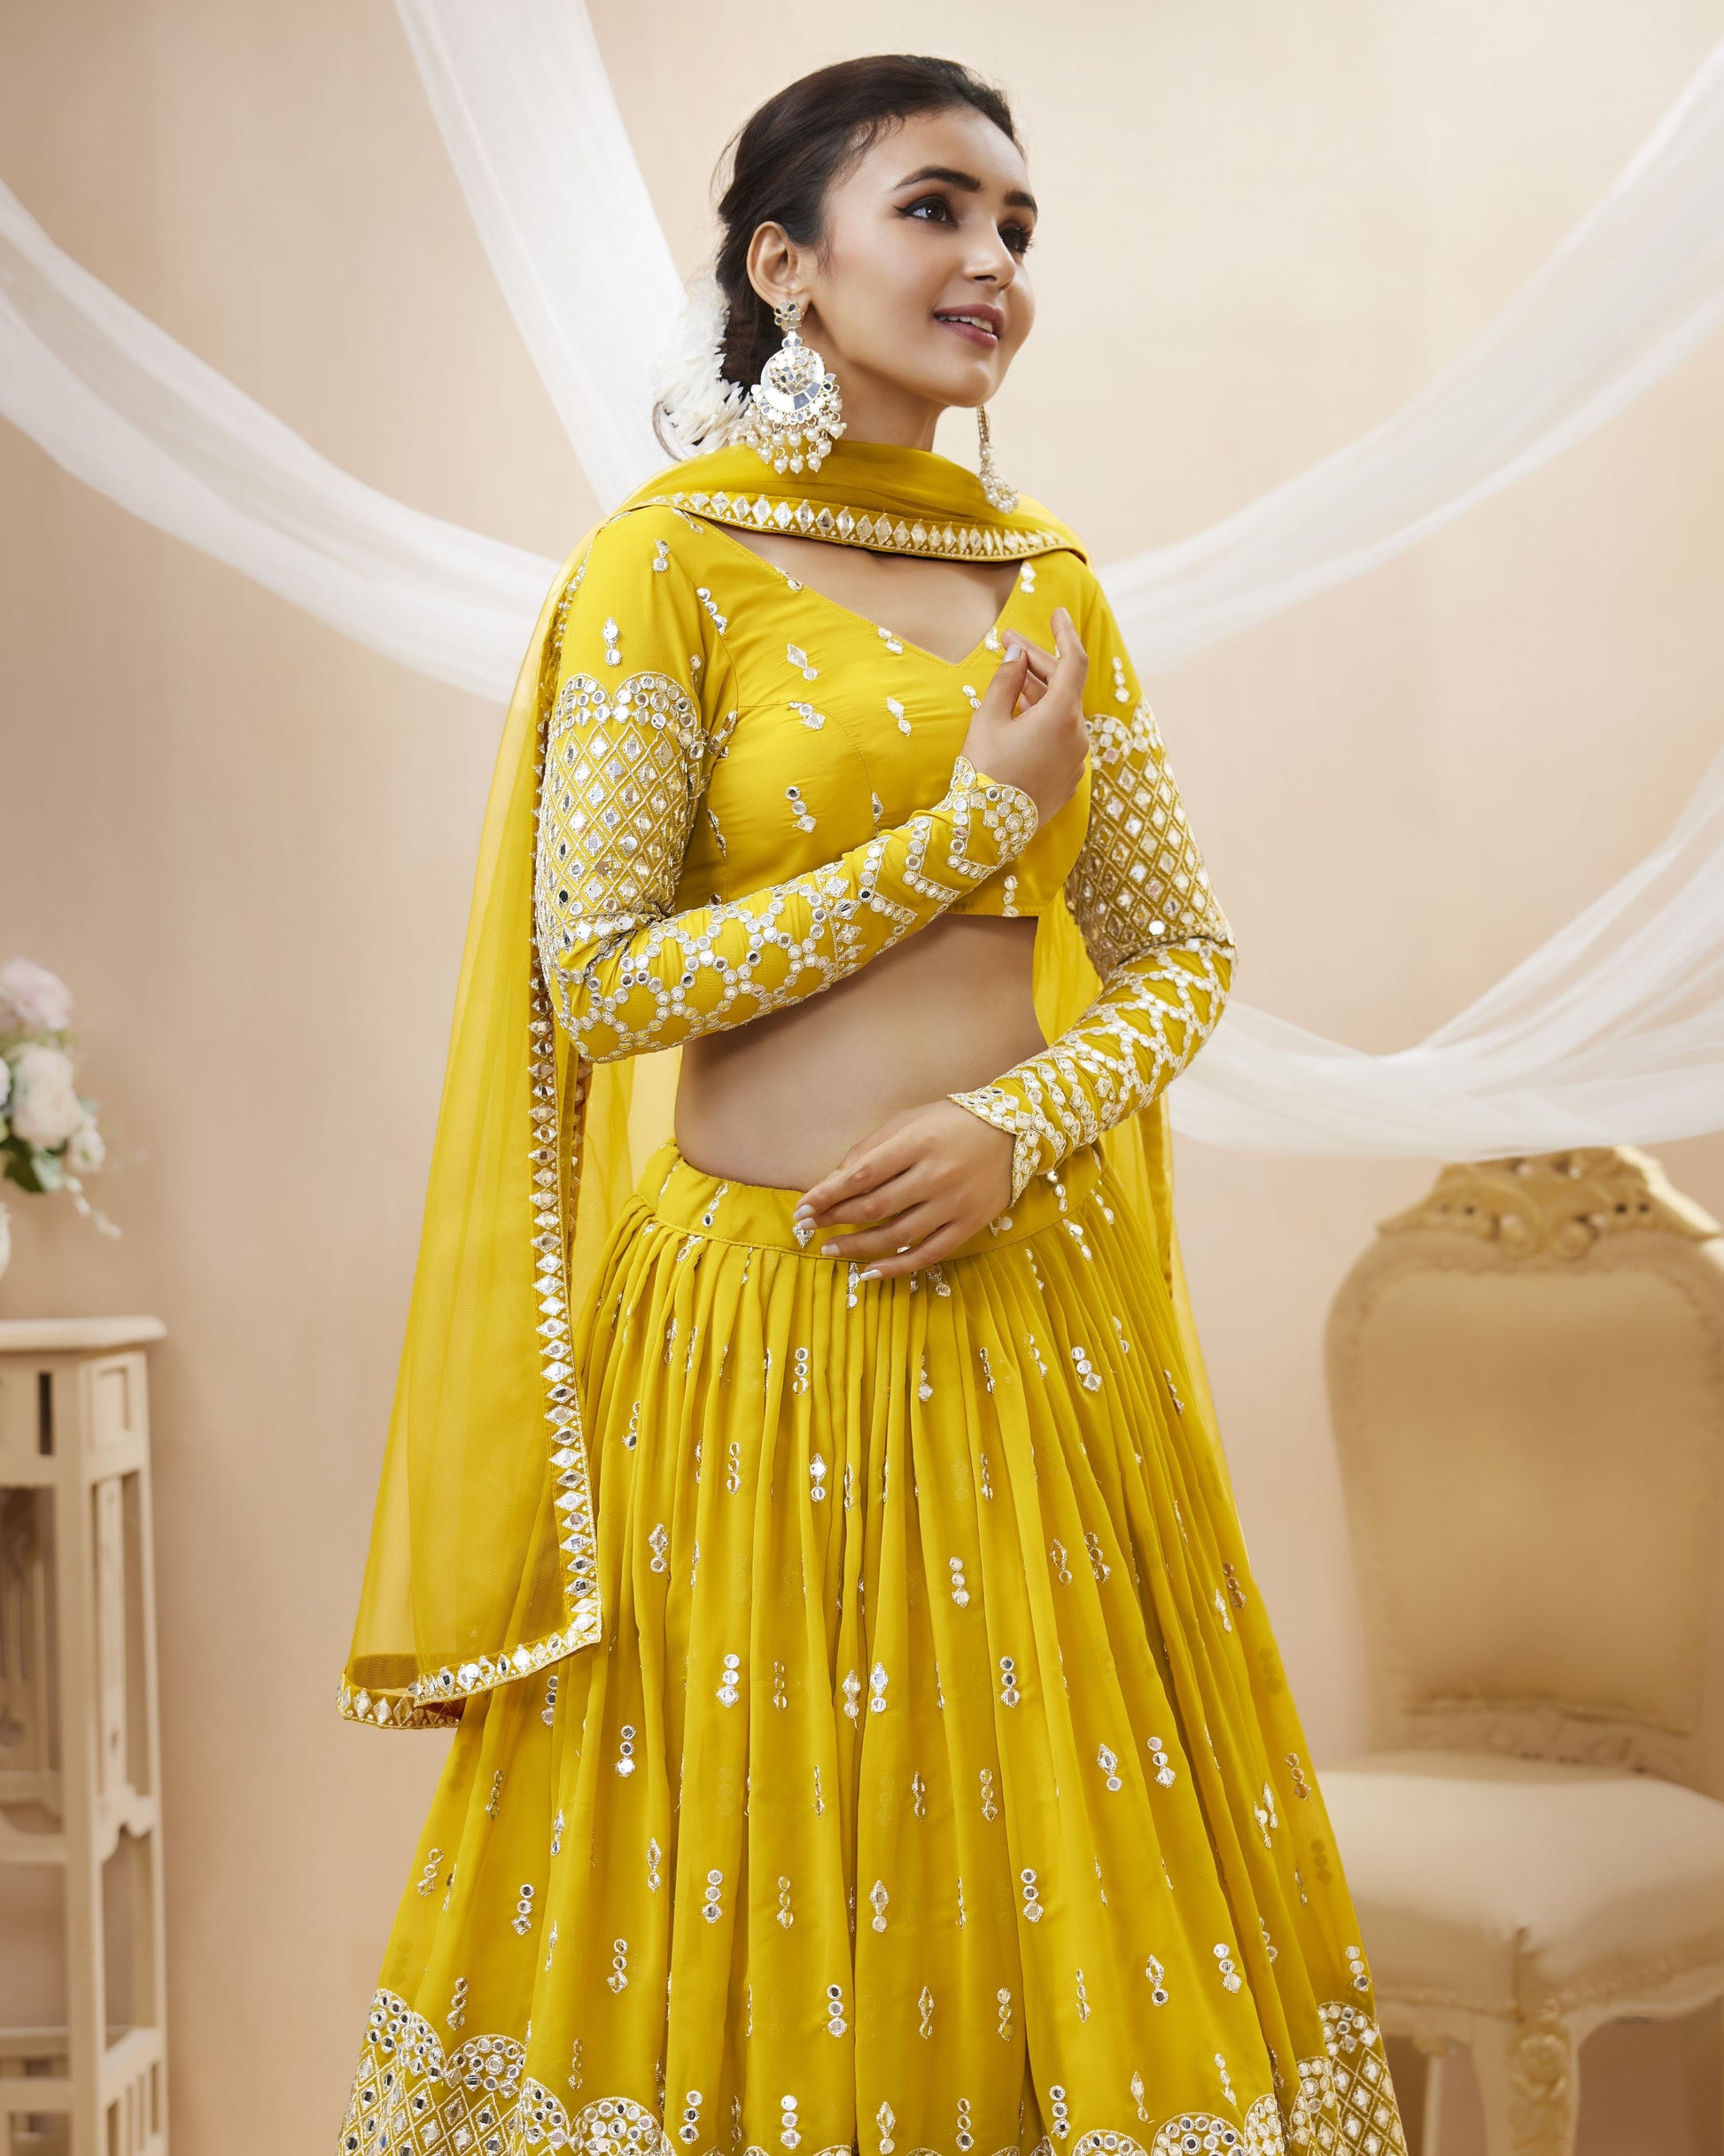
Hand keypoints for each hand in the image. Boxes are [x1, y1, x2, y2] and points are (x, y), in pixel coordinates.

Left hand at [792, 1099, 1015, 1278]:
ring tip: (830, 1250)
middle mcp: (936, 1175)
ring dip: (857, 1246)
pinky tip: (869, 1272)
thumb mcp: (909, 1120)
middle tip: (808, 1227)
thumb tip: (834, 1180)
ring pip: (896, 1235)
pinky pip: (927, 1254)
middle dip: (835, 1219)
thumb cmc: (952, 1122)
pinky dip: (896, 1267)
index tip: (803, 1208)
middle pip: (874, 1206)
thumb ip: (871, 1148)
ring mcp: (953, 1205)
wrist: (1015, 1133)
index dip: (827, 1194)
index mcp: (918, 1143)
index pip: (862, 1174)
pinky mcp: (968, 1226)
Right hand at [961, 604, 1089, 825]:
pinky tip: (1020, 715)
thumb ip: (1007, 679)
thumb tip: (1019, 653)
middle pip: (1064, 687)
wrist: (984, 830)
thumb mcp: (988, 718)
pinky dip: (1044, 720)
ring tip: (1010, 678)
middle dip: (1038, 662)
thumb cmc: (983, 771)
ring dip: (1039, 692)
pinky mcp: (1068, 779)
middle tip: (1009, 643)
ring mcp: (1076, 760)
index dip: (1065, 633)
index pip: (1073, 661)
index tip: (1057, 613)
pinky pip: (1061, 739)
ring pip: (1062, 714)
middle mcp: (1077, 736)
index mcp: (1061, 716)